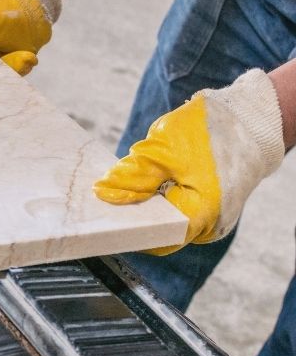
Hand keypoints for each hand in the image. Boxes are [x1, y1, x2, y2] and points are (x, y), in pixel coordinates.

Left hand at [94, 69, 284, 254]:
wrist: (253, 119)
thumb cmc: (212, 132)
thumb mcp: (163, 149)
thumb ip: (133, 176)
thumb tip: (104, 192)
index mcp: (197, 217)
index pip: (148, 236)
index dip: (122, 222)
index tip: (102, 207)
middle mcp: (207, 228)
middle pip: (156, 227)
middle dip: (135, 208)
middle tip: (113, 189)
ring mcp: (212, 220)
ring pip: (166, 216)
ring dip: (150, 199)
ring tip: (141, 177)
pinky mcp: (212, 209)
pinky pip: (179, 207)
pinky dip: (165, 193)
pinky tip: (158, 176)